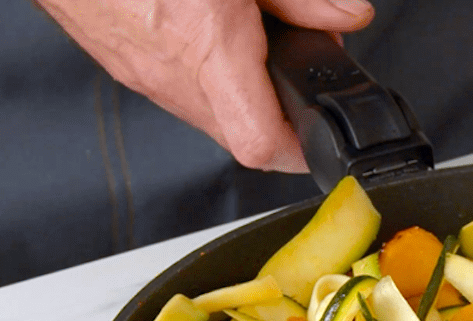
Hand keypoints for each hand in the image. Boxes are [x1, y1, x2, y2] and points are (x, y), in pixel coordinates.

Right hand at [37, 0, 373, 172]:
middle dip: (281, 115)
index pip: (263, 145)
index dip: (304, 153)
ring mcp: (143, 73)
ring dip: (243, 94)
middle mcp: (172, 74)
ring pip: (210, 115)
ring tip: (258, 49)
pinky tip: (214, 35)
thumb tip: (349, 16)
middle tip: (300, 75)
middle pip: (243, 136)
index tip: (328, 141)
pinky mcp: (123, 63)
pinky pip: (178, 89)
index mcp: (209, 50)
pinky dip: (206, 75)